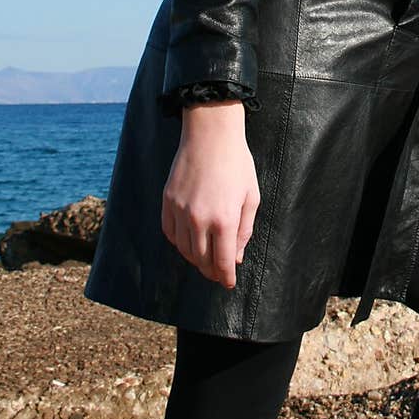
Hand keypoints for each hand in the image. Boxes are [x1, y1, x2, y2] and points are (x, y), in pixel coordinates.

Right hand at [161, 102, 259, 288]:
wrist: (210, 135)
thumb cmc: (237, 163)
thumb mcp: (251, 197)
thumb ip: (244, 230)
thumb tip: (236, 257)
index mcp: (224, 219)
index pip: (222, 262)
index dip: (225, 277)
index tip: (228, 283)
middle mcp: (199, 219)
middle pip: (201, 260)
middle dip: (211, 271)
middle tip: (218, 273)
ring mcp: (180, 211)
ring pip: (185, 250)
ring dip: (196, 259)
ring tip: (205, 258)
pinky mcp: (168, 202)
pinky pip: (170, 233)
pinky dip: (179, 243)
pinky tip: (189, 241)